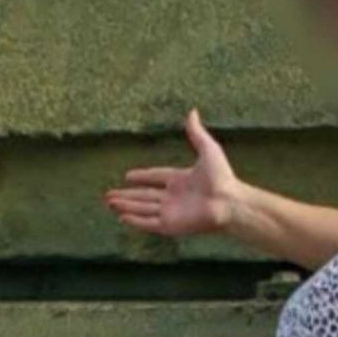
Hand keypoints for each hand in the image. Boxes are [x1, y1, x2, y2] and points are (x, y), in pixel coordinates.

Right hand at [103, 108, 239, 236]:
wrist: (229, 202)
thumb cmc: (222, 177)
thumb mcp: (208, 149)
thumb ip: (196, 133)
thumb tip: (192, 111)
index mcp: (181, 180)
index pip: (156, 178)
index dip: (142, 176)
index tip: (128, 176)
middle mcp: (173, 197)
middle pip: (144, 196)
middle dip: (126, 195)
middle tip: (108, 195)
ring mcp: (171, 212)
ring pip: (142, 208)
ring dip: (125, 206)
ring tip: (109, 203)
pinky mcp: (170, 225)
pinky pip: (148, 222)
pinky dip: (135, 220)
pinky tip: (122, 217)